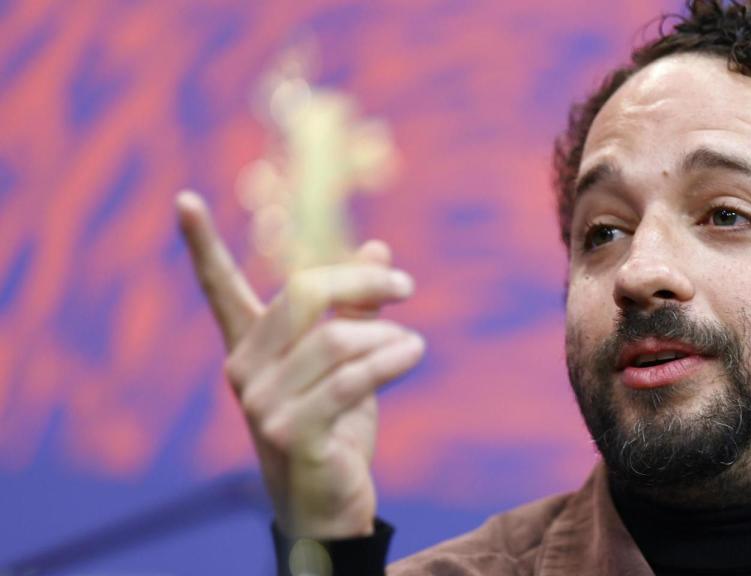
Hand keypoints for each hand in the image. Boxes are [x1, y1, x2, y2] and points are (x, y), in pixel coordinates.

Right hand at [175, 191, 424, 538]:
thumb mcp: (346, 361)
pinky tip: (414, 353)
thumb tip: (377, 246)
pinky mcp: (292, 431)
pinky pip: (352, 378)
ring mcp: (262, 403)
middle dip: (363, 281)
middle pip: (304, 293)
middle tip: (406, 287)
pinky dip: (392, 360)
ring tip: (414, 345)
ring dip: (389, 336)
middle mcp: (244, 370)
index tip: (185, 199)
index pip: (220, 290)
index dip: (203, 246)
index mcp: (249, 348)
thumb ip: (356, 307)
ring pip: (338, 338)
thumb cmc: (335, 427)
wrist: (328, 504)